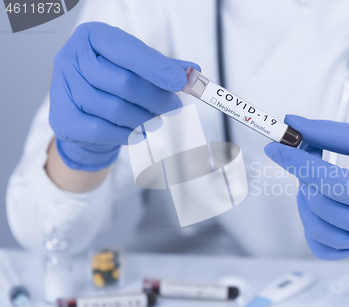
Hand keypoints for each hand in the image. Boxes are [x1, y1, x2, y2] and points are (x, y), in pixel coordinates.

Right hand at [49, 22, 199, 170]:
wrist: (84, 113)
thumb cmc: (113, 82)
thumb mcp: (137, 66)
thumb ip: (163, 66)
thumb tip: (193, 71)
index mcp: (92, 37)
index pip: (127, 50)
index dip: (156, 67)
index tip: (180, 82)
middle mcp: (71, 58)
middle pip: (124, 83)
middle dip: (156, 99)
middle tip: (173, 108)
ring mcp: (62, 88)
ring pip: (115, 110)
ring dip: (145, 119)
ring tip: (156, 120)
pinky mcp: (62, 118)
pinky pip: (103, 130)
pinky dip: (127, 134)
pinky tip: (138, 132)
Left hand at [264, 115, 348, 259]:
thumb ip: (330, 132)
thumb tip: (291, 123)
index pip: (332, 183)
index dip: (298, 163)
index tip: (275, 146)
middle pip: (322, 206)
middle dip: (303, 174)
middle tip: (307, 148)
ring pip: (317, 229)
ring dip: (305, 198)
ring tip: (315, 175)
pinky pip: (323, 248)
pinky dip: (312, 226)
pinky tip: (319, 201)